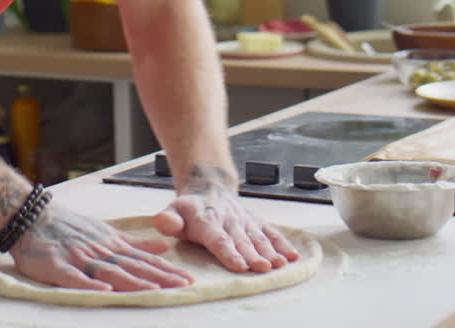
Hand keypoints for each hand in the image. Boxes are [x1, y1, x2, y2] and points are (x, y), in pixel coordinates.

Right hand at [9, 203, 194, 291]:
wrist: (31, 216)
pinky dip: (90, 285)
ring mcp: (79, 258)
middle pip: (133, 266)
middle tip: (182, 285)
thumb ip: (135, 243)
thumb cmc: (68, 226)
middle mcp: (100, 251)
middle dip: (159, 277)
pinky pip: (75, 278)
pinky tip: (105, 292)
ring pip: (110, 273)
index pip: (144, 260)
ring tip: (154, 290)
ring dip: (133, 281)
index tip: (188, 278)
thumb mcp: (106, 231)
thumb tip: (164, 247)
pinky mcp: (57, 266)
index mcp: (111, 245)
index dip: (166, 270)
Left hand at [153, 167, 299, 272]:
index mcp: (206, 221)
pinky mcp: (256, 221)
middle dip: (253, 255)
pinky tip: (292, 255)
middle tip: (263, 268)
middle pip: (242, 241)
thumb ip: (168, 219)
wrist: (208, 187)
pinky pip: (271, 232)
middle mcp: (229, 220)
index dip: (228, 252)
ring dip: (270, 251)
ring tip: (279, 263)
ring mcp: (244, 221)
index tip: (239, 265)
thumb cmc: (189, 209)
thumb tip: (162, 222)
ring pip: (258, 237)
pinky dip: (282, 243)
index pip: (218, 238)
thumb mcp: (173, 210)